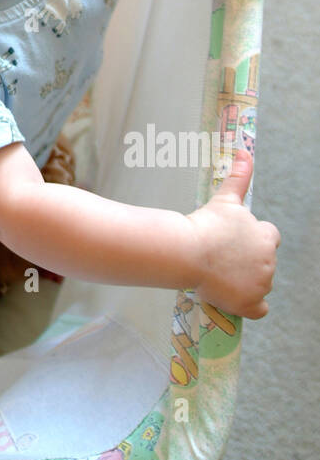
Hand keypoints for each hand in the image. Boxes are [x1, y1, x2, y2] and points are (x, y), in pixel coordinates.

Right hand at [187, 150, 278, 317]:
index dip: (252, 241)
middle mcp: (270, 261)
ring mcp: (261, 284)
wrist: (189, 251)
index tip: (234, 242)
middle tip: (221, 258)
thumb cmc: (205, 224)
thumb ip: (239, 175)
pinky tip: (233, 298)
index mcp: (267, 236)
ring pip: (259, 284)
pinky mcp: (250, 303)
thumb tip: (244, 149)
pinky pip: (259, 310)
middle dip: (247, 261)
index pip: (269, 238)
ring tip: (218, 274)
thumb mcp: (225, 199)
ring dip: (245, 281)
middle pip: (264, 263)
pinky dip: (249, 306)